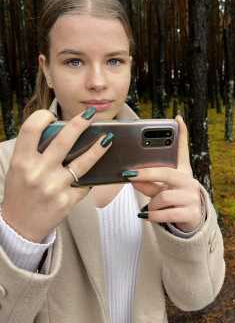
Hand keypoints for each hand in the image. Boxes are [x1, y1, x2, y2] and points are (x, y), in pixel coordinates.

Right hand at [1, 108, 112, 241]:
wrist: (20, 227)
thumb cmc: (21, 193)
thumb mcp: (19, 170)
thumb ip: (35, 152)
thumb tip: (62, 132)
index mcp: (21, 161)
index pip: (31, 129)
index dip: (42, 116)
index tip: (52, 115)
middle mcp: (37, 173)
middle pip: (63, 140)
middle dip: (80, 123)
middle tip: (90, 115)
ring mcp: (54, 187)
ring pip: (83, 162)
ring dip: (98, 148)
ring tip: (108, 138)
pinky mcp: (68, 200)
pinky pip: (86, 183)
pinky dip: (92, 175)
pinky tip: (99, 168)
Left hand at [126, 115, 202, 231]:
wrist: (191, 221)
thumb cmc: (174, 200)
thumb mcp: (162, 189)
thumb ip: (148, 182)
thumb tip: (131, 177)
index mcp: (183, 171)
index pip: (183, 150)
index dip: (182, 134)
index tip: (177, 119)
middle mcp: (189, 181)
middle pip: (166, 173)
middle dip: (146, 174)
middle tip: (130, 175)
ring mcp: (192, 197)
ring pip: (162, 197)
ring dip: (151, 205)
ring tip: (150, 208)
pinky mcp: (191, 213)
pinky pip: (166, 214)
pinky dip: (154, 216)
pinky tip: (149, 216)